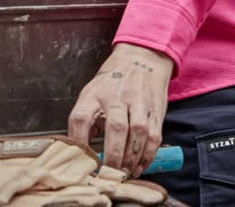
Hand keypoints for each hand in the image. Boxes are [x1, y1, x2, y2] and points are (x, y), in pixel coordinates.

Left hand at [68, 43, 172, 178]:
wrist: (142, 58)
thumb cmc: (112, 81)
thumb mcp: (92, 93)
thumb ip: (86, 122)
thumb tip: (81, 155)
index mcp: (95, 93)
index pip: (81, 118)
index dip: (79, 144)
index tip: (81, 164)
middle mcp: (117, 95)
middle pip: (116, 128)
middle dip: (113, 158)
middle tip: (109, 176)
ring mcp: (139, 101)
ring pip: (138, 133)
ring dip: (131, 159)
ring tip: (124, 173)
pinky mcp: (155, 109)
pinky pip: (154, 135)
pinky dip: (148, 155)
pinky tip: (140, 165)